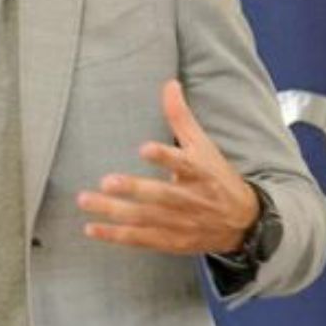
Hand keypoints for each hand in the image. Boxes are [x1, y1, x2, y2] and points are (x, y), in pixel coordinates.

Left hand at [76, 79, 262, 256]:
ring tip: (85, 200)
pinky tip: (90, 228)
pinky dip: (114, 236)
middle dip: (133, 189)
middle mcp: (188, 199)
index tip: (145, 148)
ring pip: (143, 218)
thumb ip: (181, 118)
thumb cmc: (216, 177)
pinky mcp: (168, 241)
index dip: (165, 157)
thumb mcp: (204, 146)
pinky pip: (138, 239)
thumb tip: (169, 84)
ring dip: (113, 211)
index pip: (183, 163)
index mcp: (199, 172)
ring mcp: (178, 222)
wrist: (240, 221)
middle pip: (159, 195)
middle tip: (107, 181)